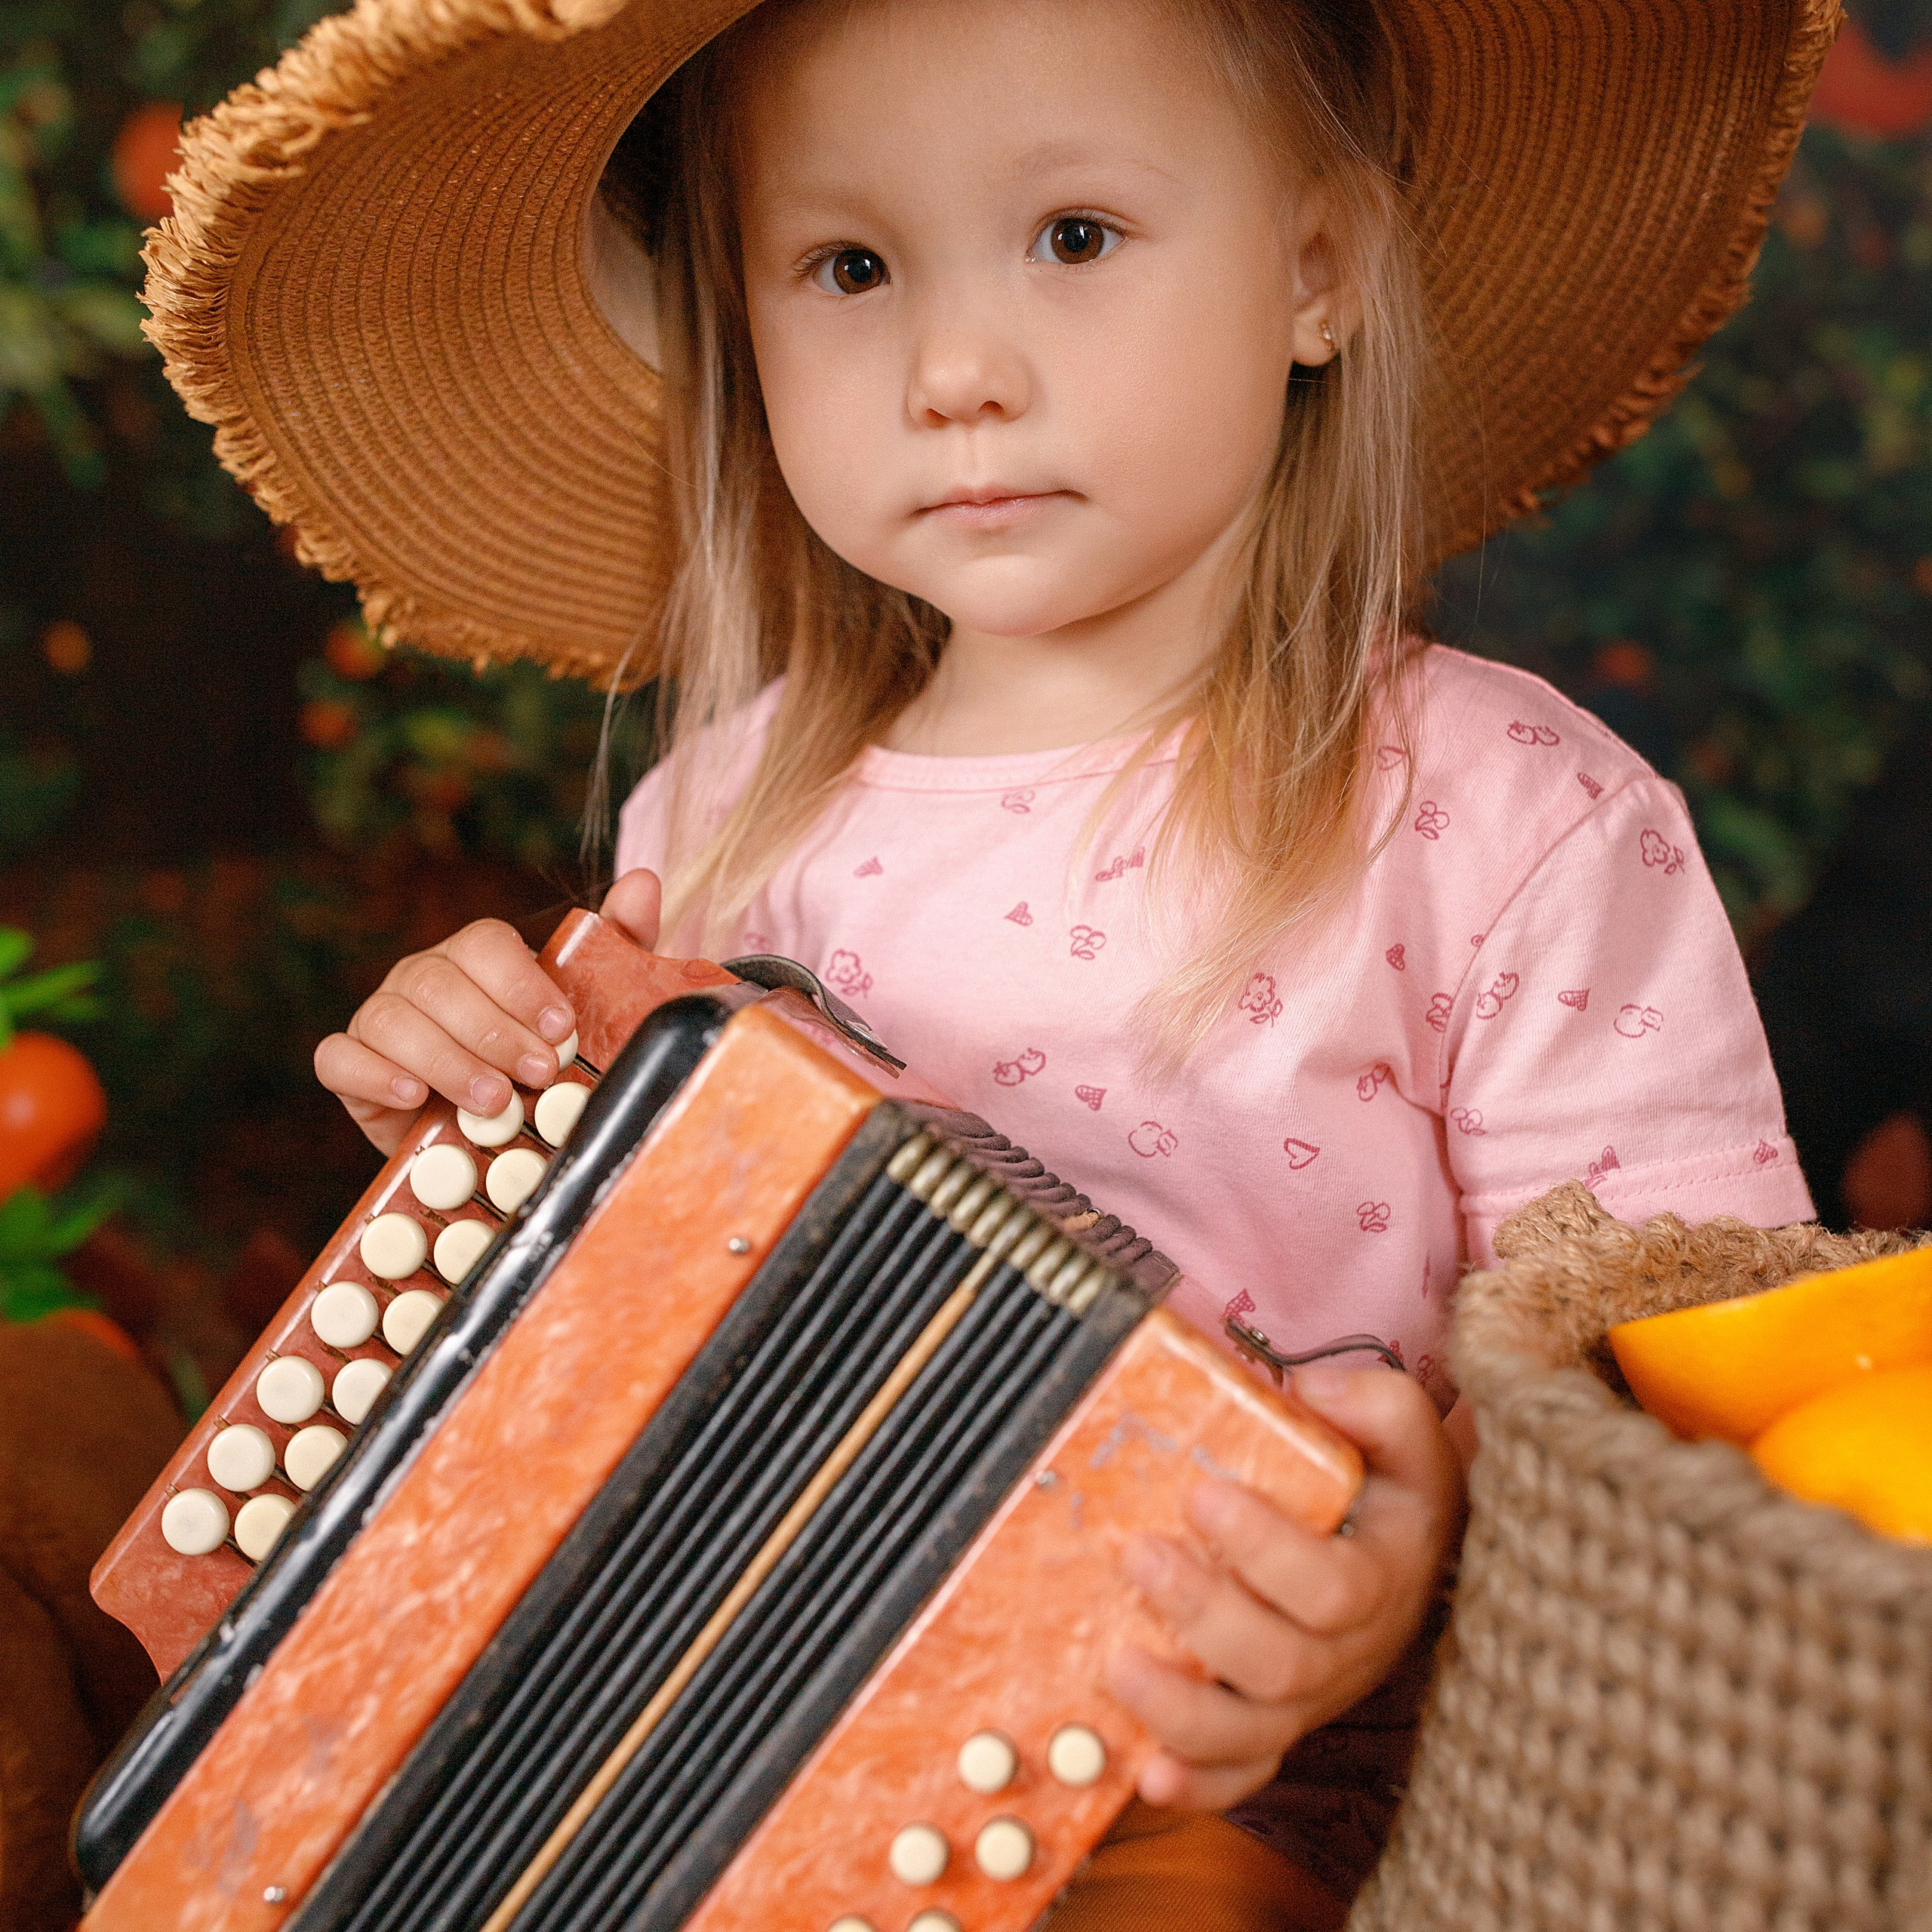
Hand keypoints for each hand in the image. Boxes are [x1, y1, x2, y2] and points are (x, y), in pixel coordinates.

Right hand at [314, 870, 663, 1152]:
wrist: (490, 1134)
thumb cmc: (540, 1061)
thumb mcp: (589, 1008)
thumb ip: (617, 944)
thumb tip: (644, 881)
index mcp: (475, 957)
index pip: (485, 944)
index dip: (521, 984)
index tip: (562, 1028)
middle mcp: (423, 977)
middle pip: (441, 983)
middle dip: (494, 1031)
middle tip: (539, 1074)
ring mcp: (380, 1018)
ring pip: (393, 1020)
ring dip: (447, 1061)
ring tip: (492, 1101)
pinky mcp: (349, 1067)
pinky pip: (340, 1057)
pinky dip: (374, 1074)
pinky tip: (413, 1096)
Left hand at [1106, 1362, 1462, 1810]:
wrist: (1401, 1560)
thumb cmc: (1386, 1490)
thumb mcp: (1402, 1436)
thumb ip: (1377, 1405)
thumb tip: (1309, 1392)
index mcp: (1382, 1581)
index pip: (1332, 1588)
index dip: (1264, 1549)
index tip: (1201, 1491)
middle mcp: (1348, 1655)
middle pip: (1280, 1665)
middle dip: (1202, 1614)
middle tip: (1138, 1553)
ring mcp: (1308, 1701)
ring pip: (1252, 1733)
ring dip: (1179, 1708)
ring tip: (1116, 1661)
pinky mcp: (1271, 1729)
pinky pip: (1239, 1777)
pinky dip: (1195, 1786)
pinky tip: (1145, 1774)